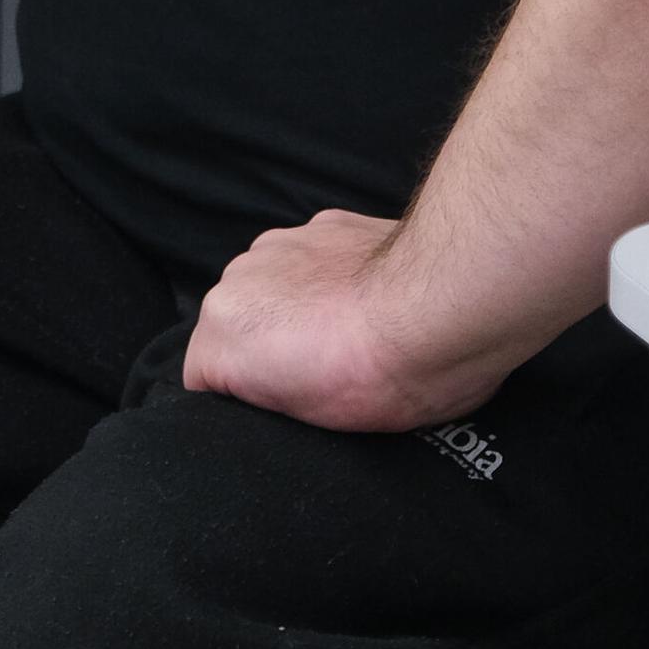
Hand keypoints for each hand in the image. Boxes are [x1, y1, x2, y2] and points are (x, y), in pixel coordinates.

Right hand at [183, 209, 500, 433]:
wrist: (443, 308)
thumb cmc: (383, 376)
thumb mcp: (311, 425)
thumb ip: (268, 402)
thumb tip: (274, 399)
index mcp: (222, 331)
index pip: (205, 378)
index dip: (246, 402)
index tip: (289, 413)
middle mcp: (237, 277)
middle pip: (237, 327)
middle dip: (270, 350)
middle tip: (325, 377)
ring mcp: (279, 244)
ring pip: (271, 288)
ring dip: (297, 308)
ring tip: (352, 333)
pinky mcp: (323, 223)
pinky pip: (309, 259)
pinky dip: (329, 277)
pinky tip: (371, 299)